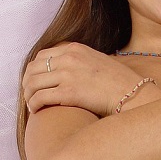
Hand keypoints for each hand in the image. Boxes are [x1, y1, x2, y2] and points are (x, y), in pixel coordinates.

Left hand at [22, 41, 140, 116]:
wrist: (133, 94)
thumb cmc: (120, 83)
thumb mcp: (99, 61)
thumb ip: (81, 61)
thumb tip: (69, 70)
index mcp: (75, 49)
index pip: (42, 56)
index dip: (33, 70)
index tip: (33, 81)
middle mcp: (69, 58)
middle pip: (33, 68)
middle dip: (27, 83)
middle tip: (28, 95)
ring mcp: (68, 75)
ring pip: (33, 84)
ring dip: (28, 95)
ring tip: (31, 105)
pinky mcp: (69, 93)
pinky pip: (40, 98)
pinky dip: (34, 104)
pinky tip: (36, 111)